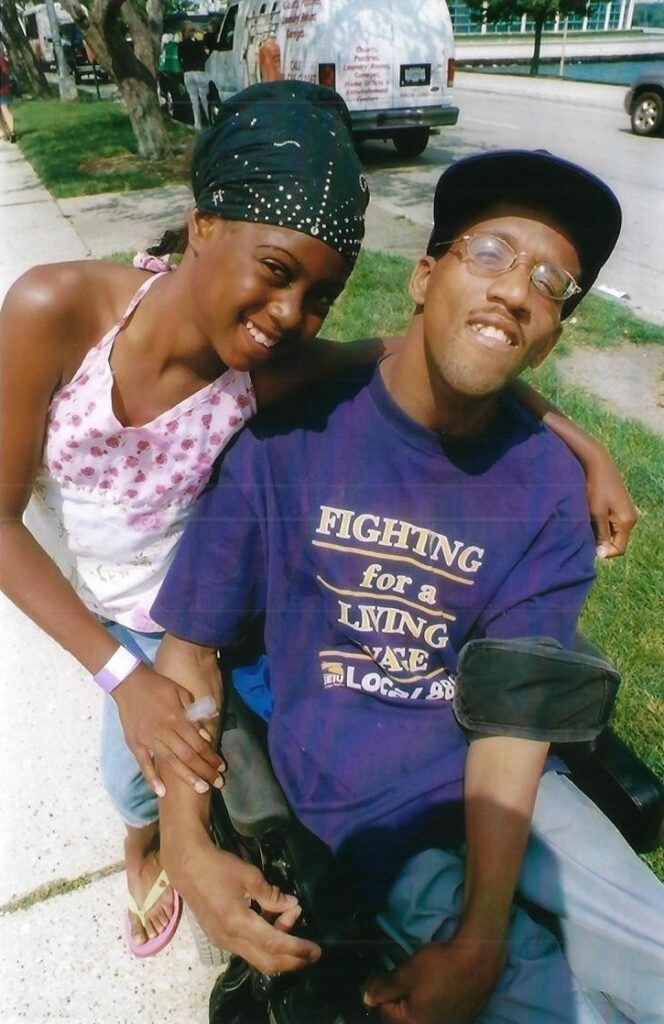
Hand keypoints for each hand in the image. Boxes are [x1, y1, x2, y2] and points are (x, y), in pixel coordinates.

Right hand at [113, 663, 223, 796]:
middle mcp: (164, 732)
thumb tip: (205, 734)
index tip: (221, 767)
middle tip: (217, 784)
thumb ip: (194, 713)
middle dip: (204, 771)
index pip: (198, 743)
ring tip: (201, 789)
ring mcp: (148, 739)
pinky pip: (144, 764)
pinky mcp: (135, 744)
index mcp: (177, 718)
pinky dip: (152, 779)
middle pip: (188, 756)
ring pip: (170, 763)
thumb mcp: (181, 692)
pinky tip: (162, 792)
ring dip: (187, 777)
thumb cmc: (158, 685)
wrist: (129, 682)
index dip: (211, 756)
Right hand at [166, 840, 321, 974]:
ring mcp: (222, 941)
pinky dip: (264, 944)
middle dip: (291, 960)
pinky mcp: (218, 938)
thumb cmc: (219, 867)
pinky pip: (246, 950)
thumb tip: (292, 906)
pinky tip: (272, 924)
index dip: (297, 949)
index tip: (315, 951)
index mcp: (238, 923)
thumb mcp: (250, 876)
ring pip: (256, 957)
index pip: (274, 944)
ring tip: (289, 919)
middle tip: (310, 951)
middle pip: (266, 961)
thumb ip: (272, 895)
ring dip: (278, 947)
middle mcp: (229, 940)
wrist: (186, 867)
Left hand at [363, 940, 502, 1023]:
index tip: (388, 973)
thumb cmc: (440, 966)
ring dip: (417, 999)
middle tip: (407, 976)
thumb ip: (384, 988)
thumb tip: (367, 999)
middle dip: (400, 996)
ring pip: (421, 1014)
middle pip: (403, 1015)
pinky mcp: (461, 1019)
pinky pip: (438, 1012)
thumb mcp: (406, 973)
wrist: (478, 960)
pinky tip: (439, 985)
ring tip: (424, 979)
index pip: (384, 1011)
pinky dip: (434, 1001)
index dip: (383, 989)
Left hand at [584, 447, 637, 557]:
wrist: (597, 463)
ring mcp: (626, 512)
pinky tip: (590, 516)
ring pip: (612, 532)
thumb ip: (601, 534)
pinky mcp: (619, 506)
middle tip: (584, 533)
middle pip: (616, 541)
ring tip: (586, 523)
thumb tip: (602, 555)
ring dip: (599, 532)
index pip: (619, 549)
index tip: (587, 544)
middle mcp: (630, 518)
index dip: (603, 551)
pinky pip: (611, 523)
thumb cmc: (595, 487)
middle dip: (601, 542)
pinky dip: (601, 524)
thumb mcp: (596, 512)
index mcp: (627, 522)